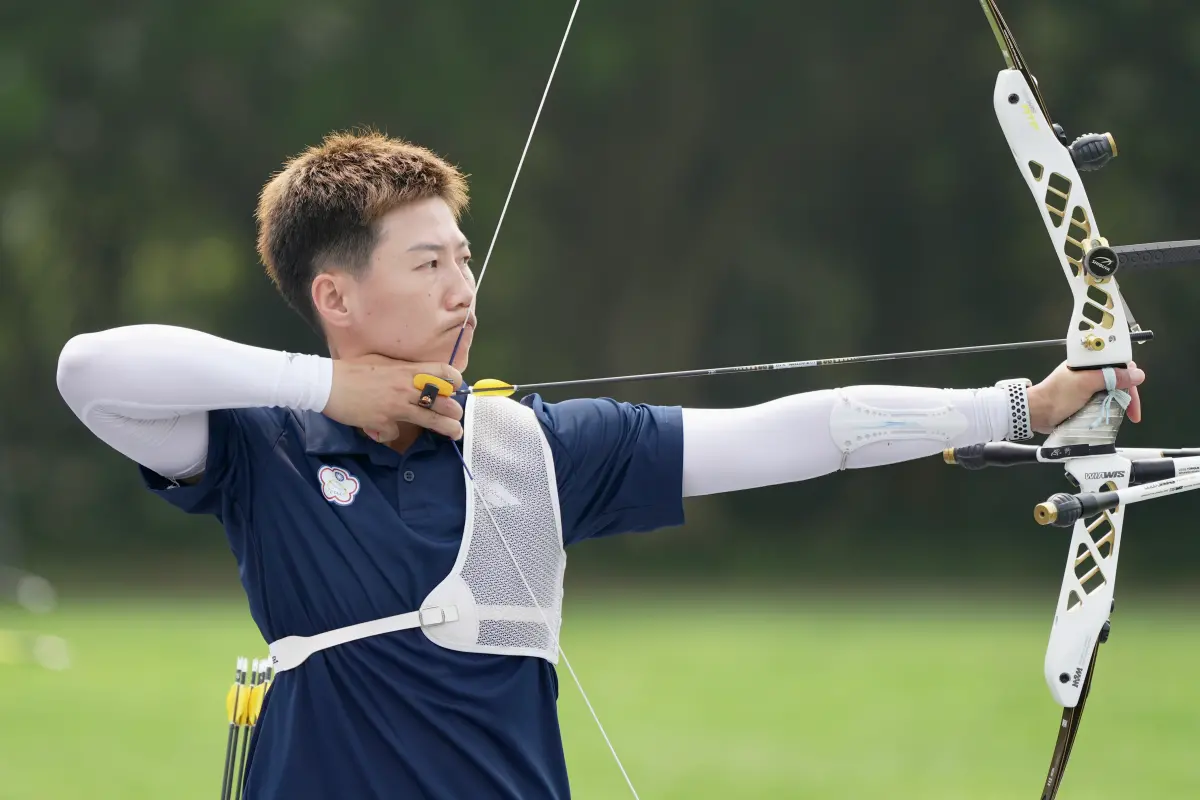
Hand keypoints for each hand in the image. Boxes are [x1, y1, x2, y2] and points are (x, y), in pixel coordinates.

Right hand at [322, 355, 464, 441]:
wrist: (327, 383)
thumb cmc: (353, 369)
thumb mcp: (382, 362)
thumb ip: (401, 371)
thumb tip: (414, 377)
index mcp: (407, 370)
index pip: (443, 373)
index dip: (454, 381)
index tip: (455, 388)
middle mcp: (406, 388)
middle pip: (442, 400)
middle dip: (454, 409)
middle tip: (456, 414)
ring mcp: (396, 406)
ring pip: (430, 419)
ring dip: (446, 427)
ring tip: (455, 432)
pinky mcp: (383, 421)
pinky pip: (395, 432)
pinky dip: (390, 434)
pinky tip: (385, 432)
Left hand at [1026, 360, 1145, 433]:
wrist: (1036, 414)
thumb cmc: (1057, 396)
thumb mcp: (1086, 384)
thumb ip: (1111, 377)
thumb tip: (1138, 375)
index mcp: (1089, 362)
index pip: (1118, 364)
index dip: (1129, 378)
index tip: (1135, 392)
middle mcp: (1089, 372)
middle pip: (1118, 379)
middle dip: (1128, 395)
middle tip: (1133, 413)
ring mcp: (1087, 386)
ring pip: (1112, 392)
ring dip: (1120, 403)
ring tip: (1126, 416)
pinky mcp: (1084, 398)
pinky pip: (1103, 401)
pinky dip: (1110, 408)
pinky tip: (1114, 415)